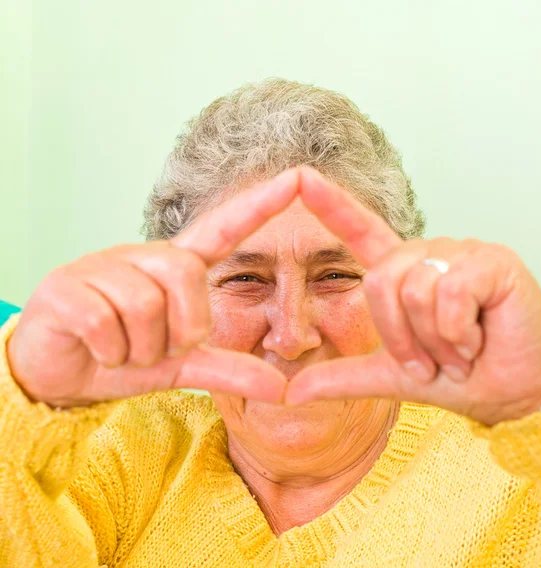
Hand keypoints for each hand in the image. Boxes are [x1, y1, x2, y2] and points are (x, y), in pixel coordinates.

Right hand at [7, 170, 299, 407]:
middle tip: (158, 348)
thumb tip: (283, 389)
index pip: (225, 230)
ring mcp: (102, 265)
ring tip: (124, 349)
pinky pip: (105, 322)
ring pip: (146, 306)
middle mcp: (143, 256)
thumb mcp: (182, 364)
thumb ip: (229, 369)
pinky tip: (97, 349)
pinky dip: (109, 351)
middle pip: (187, 276)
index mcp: (176, 267)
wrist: (59, 371)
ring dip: (141, 348)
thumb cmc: (124, 355)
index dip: (259, 206)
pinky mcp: (64, 284)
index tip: (298, 177)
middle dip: (180, 329)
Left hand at [286, 169, 540, 425]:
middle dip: (401, 338)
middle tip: (433, 362)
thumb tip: (292, 392)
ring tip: (460, 352)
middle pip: (380, 281)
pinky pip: (451, 293)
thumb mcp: (391, 377)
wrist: (513, 393)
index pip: (360, 230)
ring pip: (415, 290)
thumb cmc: (457, 376)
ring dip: (435, 341)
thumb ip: (343, 377)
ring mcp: (460, 252)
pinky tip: (478, 341)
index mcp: (401, 273)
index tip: (299, 177)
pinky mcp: (492, 260)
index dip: (330, 205)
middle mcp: (427, 254)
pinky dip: (458, 333)